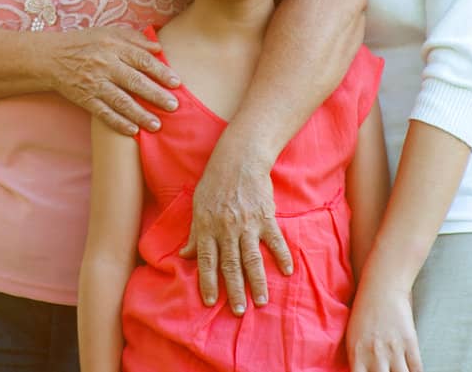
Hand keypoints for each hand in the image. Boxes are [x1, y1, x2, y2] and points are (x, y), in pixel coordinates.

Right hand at [45, 25, 179, 135]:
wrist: (50, 57)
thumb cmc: (84, 43)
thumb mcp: (107, 33)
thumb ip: (134, 38)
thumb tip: (159, 47)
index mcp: (112, 46)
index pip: (141, 59)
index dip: (160, 71)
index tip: (177, 82)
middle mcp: (104, 64)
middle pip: (134, 81)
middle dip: (155, 95)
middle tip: (174, 105)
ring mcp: (94, 83)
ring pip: (120, 100)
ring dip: (140, 114)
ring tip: (157, 125)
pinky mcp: (84, 98)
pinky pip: (103, 113)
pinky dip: (118, 122)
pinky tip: (133, 131)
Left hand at [180, 145, 290, 313]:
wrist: (238, 160)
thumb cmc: (215, 183)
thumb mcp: (197, 206)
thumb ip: (194, 233)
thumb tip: (184, 255)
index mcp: (207, 227)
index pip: (206, 260)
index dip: (207, 282)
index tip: (210, 302)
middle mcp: (226, 228)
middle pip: (230, 265)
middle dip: (233, 290)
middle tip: (239, 311)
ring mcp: (247, 224)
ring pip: (252, 258)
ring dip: (256, 281)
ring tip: (260, 301)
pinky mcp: (265, 217)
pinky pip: (275, 240)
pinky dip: (282, 256)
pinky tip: (287, 271)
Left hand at [346, 281, 422, 371]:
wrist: (382, 287)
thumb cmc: (364, 310)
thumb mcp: (353, 335)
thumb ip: (358, 358)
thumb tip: (361, 371)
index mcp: (356, 353)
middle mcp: (375, 355)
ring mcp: (394, 350)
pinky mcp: (410, 344)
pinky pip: (416, 369)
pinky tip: (412, 371)